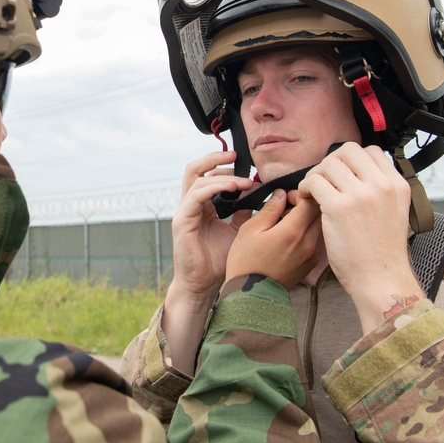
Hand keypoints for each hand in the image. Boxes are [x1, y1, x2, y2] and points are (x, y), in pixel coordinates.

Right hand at [170, 151, 255, 302]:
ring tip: (244, 179)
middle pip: (196, 169)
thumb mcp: (239, 231)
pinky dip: (215, 188)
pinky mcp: (182, 221)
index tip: (247, 164)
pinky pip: (196, 195)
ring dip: (222, 175)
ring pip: (196, 178)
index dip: (225, 165)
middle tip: (239, 157)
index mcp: (202, 205)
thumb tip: (262, 194)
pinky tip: (233, 189)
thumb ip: (245, 212)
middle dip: (217, 158)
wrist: (204, 286)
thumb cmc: (220, 262)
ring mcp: (184, 211)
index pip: (207, 174)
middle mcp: (190, 204)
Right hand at [226, 189, 321, 289]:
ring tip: (286, 223)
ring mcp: (311, 255)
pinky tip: (288, 238)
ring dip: (307, 219)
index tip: (287, 196)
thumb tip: (281, 194)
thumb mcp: (250, 229)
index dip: (301, 193)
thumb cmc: (246, 261)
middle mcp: (307, 242)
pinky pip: (314, 241)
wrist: (252, 296)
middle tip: (288, 206)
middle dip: (306, 204)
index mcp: (293, 231)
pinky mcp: (310, 265)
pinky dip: (305, 234)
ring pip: (318, 226)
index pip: (311, 201)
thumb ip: (270, 209)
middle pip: (320, 212)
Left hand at [297, 143, 423, 332]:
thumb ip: (380, 190)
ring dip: (315, 175)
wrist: (381, 280)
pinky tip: (308, 199)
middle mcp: (381, 185)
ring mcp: (360, 195)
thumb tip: (358, 173)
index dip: (350, 160)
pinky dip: (306, 187)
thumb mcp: (395, 212)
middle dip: (330, 163)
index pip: (370, 151)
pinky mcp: (339, 207)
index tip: (341, 174)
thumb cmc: (382, 253)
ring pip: (328, 164)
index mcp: (397, 185)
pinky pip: (314, 181)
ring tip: (314, 192)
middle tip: (324, 180)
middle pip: (347, 152)